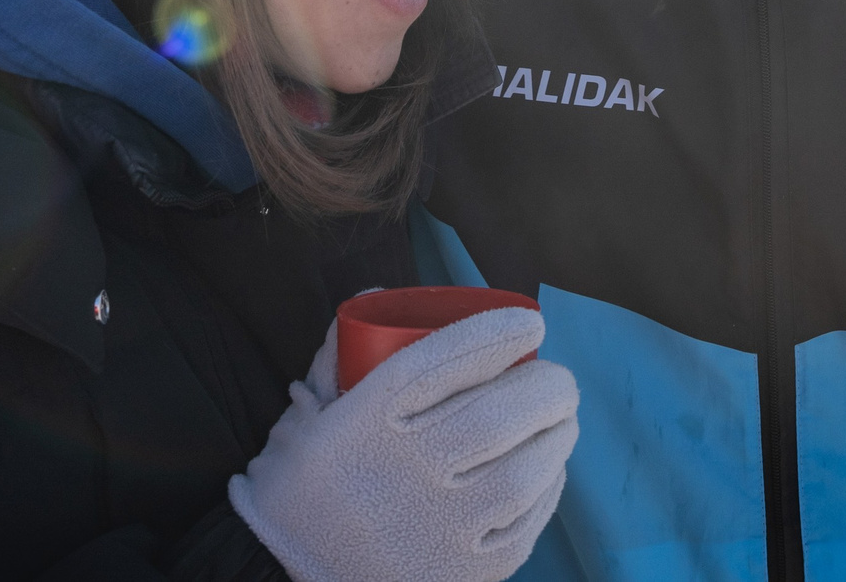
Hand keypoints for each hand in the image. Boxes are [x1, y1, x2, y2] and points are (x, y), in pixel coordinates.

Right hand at [230, 306, 577, 581]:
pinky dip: (548, 487)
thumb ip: (340, 353)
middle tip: (556, 378)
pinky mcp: (465, 574)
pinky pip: (527, 522)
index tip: (530, 323)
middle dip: (546, 386)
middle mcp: (405, 474)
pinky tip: (546, 469)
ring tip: (559, 419)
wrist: (285, 580)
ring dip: (556, 435)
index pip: (444, 362)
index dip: (499, 334)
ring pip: (525, 469)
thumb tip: (380, 292)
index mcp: (365, 424)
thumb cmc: (304, 490)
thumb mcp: (306, 415)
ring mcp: (437, 530)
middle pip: (498, 415)